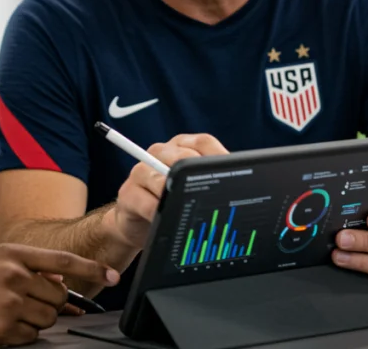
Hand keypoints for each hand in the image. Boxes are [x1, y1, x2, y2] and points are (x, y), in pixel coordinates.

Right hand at [0, 243, 119, 348]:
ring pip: (47, 320)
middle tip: (26, 305)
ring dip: (34, 322)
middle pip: (58, 298)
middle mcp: (13, 276)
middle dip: (51, 306)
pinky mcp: (1, 331)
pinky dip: (19, 337)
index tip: (112, 275)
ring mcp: (8, 304)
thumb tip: (58, 282)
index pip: (62, 261)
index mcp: (11, 254)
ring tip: (7, 315)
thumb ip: (22, 266)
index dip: (91, 269)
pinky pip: (29, 338)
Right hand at [109, 134, 227, 249]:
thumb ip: (210, 181)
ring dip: (176, 195)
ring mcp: (141, 171)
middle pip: (182, 157)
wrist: (137, 224)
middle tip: (211, 196)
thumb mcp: (193, 189)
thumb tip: (240, 182)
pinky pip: (146, 202)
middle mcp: (160, 153)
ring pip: (162, 177)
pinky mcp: (128, 193)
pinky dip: (159, 212)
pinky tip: (167, 220)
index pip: (203, 143)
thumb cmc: (172, 203)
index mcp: (181, 147)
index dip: (219, 157)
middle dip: (197, 178)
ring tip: (185, 209)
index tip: (233, 174)